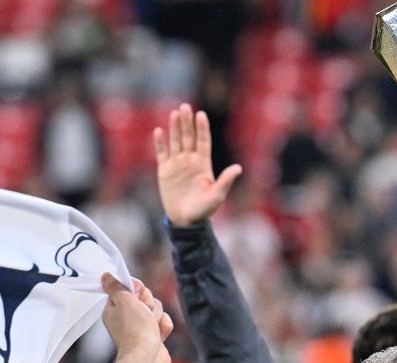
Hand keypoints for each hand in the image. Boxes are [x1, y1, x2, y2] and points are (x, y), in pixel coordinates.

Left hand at [100, 273, 172, 362]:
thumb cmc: (135, 331)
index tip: (138, 295)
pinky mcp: (153, 335)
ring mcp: (141, 327)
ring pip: (157, 309)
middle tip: (145, 313)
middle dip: (150, 304)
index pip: (128, 288)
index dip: (137, 289)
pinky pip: (164, 322)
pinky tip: (159, 336)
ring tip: (151, 328)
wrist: (146, 359)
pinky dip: (163, 327)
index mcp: (115, 307)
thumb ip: (117, 286)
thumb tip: (106, 276)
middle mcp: (126, 317)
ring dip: (157, 317)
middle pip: (146, 297)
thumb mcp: (124, 301)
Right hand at [153, 103, 243, 226]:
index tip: (200, 114)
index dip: (202, 128)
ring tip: (175, 113)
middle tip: (185, 107)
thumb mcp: (217, 195)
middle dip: (187, 122)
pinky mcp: (165, 171)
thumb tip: (238, 168)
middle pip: (188, 137)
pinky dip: (160, 143)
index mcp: (204, 164)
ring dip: (174, 128)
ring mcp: (177, 164)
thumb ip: (226, 180)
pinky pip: (162, 154)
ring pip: (176, 141)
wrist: (186, 220)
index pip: (203, 141)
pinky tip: (158, 131)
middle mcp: (190, 160)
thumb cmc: (204, 209)